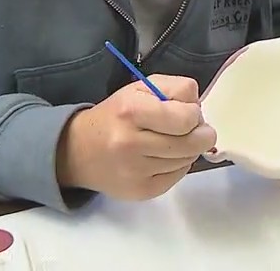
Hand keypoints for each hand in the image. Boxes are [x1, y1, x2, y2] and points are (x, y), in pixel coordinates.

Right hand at [56, 75, 216, 200]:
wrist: (79, 152)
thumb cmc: (116, 115)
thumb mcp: (140, 88)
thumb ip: (175, 88)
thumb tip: (199, 108)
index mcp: (131, 111)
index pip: (186, 118)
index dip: (194, 113)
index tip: (187, 111)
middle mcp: (131, 143)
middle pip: (192, 143)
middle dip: (200, 133)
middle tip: (191, 128)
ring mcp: (136, 172)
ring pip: (188, 160)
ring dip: (188, 149)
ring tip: (171, 140)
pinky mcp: (142, 191)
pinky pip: (178, 176)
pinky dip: (178, 165)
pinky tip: (162, 156)